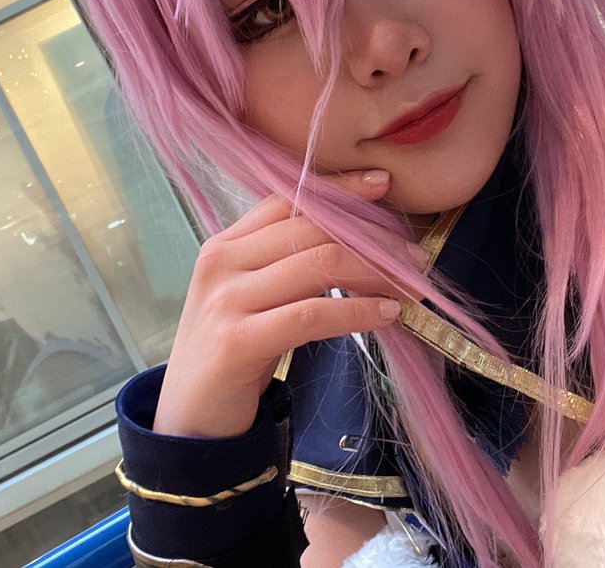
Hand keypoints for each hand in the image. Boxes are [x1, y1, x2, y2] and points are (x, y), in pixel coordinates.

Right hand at [153, 169, 422, 438]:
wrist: (189, 421)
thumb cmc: (231, 354)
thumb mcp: (250, 297)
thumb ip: (284, 263)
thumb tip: (356, 240)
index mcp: (225, 244)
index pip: (287, 199)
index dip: (338, 188)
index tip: (382, 184)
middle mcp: (222, 262)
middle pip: (312, 229)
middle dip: (372, 238)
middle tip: (415, 256)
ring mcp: (226, 300)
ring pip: (318, 264)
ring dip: (375, 273)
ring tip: (410, 286)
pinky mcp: (238, 340)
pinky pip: (312, 314)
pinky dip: (357, 310)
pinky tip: (387, 315)